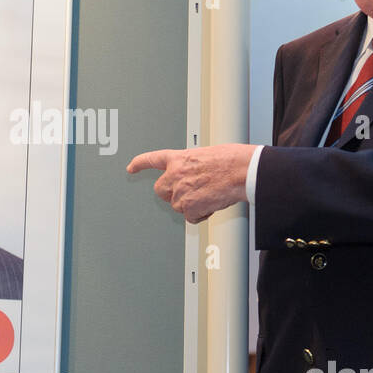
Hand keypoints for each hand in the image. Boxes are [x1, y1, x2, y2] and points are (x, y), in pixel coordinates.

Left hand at [127, 144, 255, 223]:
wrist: (241, 170)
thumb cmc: (230, 160)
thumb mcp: (205, 155)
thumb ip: (192, 165)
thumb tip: (194, 176)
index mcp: (179, 158)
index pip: (153, 159)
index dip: (140, 164)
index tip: (131, 167)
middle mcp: (175, 174)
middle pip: (160, 190)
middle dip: (171, 194)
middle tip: (189, 193)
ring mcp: (180, 191)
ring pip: (178, 206)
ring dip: (191, 205)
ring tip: (209, 195)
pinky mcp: (189, 207)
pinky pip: (191, 218)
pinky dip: (201, 215)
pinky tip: (212, 204)